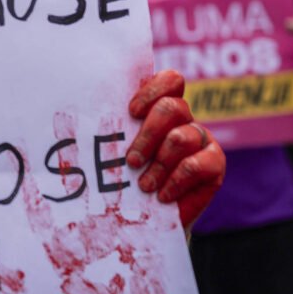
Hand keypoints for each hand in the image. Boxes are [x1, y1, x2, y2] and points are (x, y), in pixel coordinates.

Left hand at [125, 70, 224, 227]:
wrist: (145, 213)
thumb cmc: (123, 174)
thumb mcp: (113, 149)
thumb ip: (110, 130)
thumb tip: (78, 121)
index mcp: (159, 106)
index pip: (170, 81)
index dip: (153, 91)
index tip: (132, 112)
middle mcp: (183, 118)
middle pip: (172, 108)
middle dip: (147, 135)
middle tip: (131, 161)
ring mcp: (200, 138)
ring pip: (181, 138)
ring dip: (158, 164)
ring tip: (144, 185)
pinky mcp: (214, 163)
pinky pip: (197, 165)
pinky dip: (175, 181)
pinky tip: (162, 195)